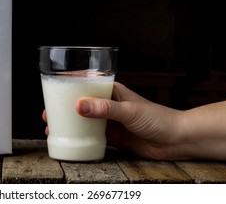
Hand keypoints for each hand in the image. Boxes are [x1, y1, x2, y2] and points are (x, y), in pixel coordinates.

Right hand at [43, 82, 185, 159]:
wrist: (175, 140)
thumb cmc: (158, 118)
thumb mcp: (129, 110)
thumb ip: (104, 109)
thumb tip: (79, 105)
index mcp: (112, 91)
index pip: (87, 85)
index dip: (70, 88)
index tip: (54, 91)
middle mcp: (109, 105)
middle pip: (82, 104)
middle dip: (65, 108)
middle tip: (49, 113)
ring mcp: (111, 121)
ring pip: (85, 121)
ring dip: (71, 123)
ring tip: (54, 127)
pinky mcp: (114, 137)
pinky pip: (93, 136)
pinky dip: (81, 137)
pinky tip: (71, 140)